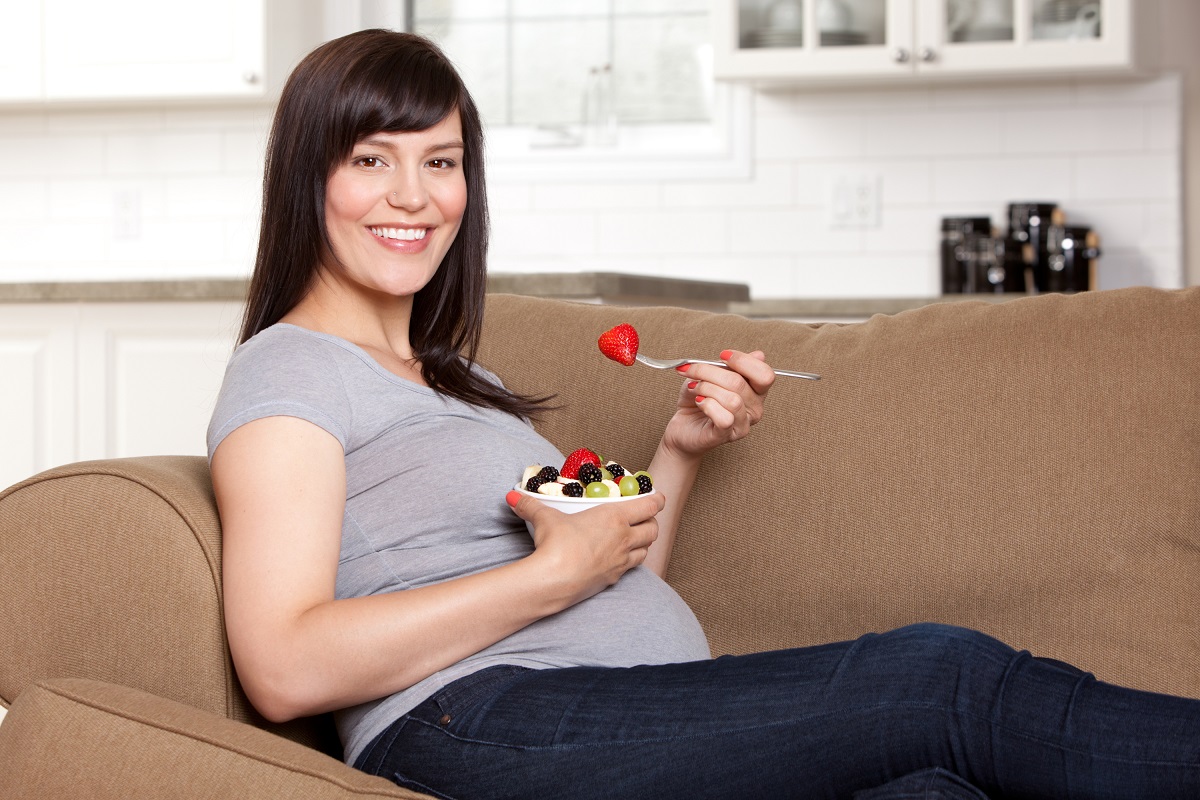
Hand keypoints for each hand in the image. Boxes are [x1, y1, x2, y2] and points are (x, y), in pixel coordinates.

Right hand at [506, 489, 665, 602]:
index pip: (649, 505)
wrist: (555, 580)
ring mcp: (621, 560)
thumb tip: (513, 495)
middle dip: (652, 522)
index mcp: (614, 517)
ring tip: (634, 537)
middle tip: (644, 517)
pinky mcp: (614, 578)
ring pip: (646, 550)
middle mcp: (624, 538)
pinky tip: (620, 559)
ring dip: (644, 543)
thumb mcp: (544, 519)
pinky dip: (631, 561)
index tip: (657, 496)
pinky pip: (632, 568)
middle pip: (653, 529)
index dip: (657, 500)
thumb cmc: (556, 544)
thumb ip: (530, 505)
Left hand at [661, 349, 774, 457]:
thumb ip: (733, 366)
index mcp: (756, 392)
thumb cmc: (698, 400)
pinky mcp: (727, 436)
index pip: (765, 374)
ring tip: (694, 388)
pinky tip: (699, 402)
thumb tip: (759, 355)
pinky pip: (724, 418)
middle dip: (710, 372)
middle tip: (692, 371)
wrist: (682, 426)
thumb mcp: (712, 376)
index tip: (722, 355)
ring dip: (706, 388)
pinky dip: (707, 405)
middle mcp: (755, 409)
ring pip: (732, 400)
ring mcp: (743, 424)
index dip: (743, 361)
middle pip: (740, 383)